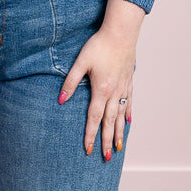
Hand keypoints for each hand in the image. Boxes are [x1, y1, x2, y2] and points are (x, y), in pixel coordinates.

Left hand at [58, 0, 145, 160]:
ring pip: (121, 116)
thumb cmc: (99, 45)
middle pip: (109, 122)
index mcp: (101, 90)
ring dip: (118, 133)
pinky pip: (129, 103)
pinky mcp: (129, 82)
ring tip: (118, 147)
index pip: (93, 118)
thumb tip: (61, 100)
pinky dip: (128, 115)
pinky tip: (128, 124)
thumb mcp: (81, 62)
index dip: (90, 135)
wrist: (121, 32)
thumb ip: (70, 82)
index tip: (87, 149)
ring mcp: (124, 89)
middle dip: (106, 141)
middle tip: (106, 157)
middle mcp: (114, 93)